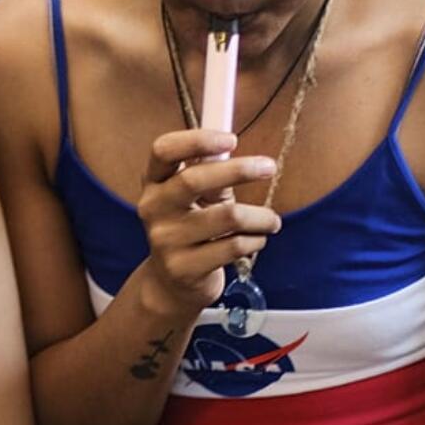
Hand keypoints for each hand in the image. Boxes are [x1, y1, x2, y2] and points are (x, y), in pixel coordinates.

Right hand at [137, 130, 279, 318]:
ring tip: (271, 221)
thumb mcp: (196, 198)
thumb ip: (210, 174)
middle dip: (239, 169)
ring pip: (227, 216)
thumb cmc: (192, 229)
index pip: (164, 150)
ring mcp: (165, 240)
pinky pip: (234, 246)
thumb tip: (233, 146)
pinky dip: (255, 240)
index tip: (231, 140)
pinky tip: (256, 241)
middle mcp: (153, 209)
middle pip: (194, 179)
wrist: (173, 284)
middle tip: (269, 166)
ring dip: (260, 216)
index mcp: (154, 183)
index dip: (197, 140)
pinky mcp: (184, 268)